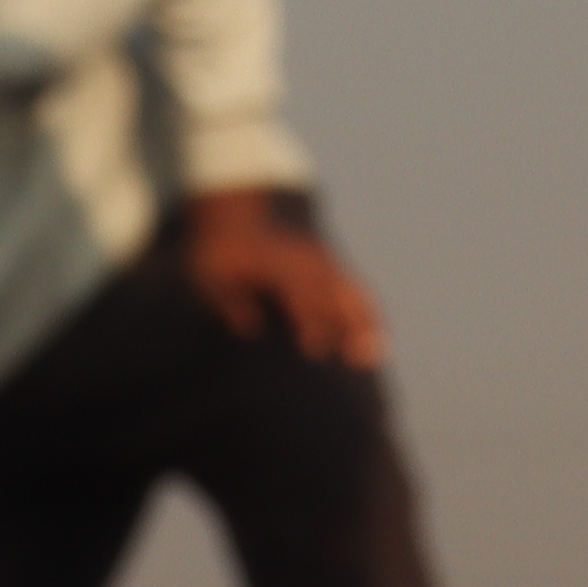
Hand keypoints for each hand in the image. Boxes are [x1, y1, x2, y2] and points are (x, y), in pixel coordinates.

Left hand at [183, 188, 388, 369]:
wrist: (236, 225)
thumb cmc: (219, 260)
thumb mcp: (210, 276)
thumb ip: (228, 302)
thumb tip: (247, 330)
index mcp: (277, 262)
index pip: (299, 290)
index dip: (309, 318)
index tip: (314, 348)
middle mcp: (307, 262)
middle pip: (333, 294)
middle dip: (346, 326)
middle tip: (358, 361)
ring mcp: (324, 265)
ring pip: (353, 292)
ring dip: (366, 322)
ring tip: (374, 356)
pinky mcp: (332, 272)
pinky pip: (359, 294)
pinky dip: (370, 318)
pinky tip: (377, 349)